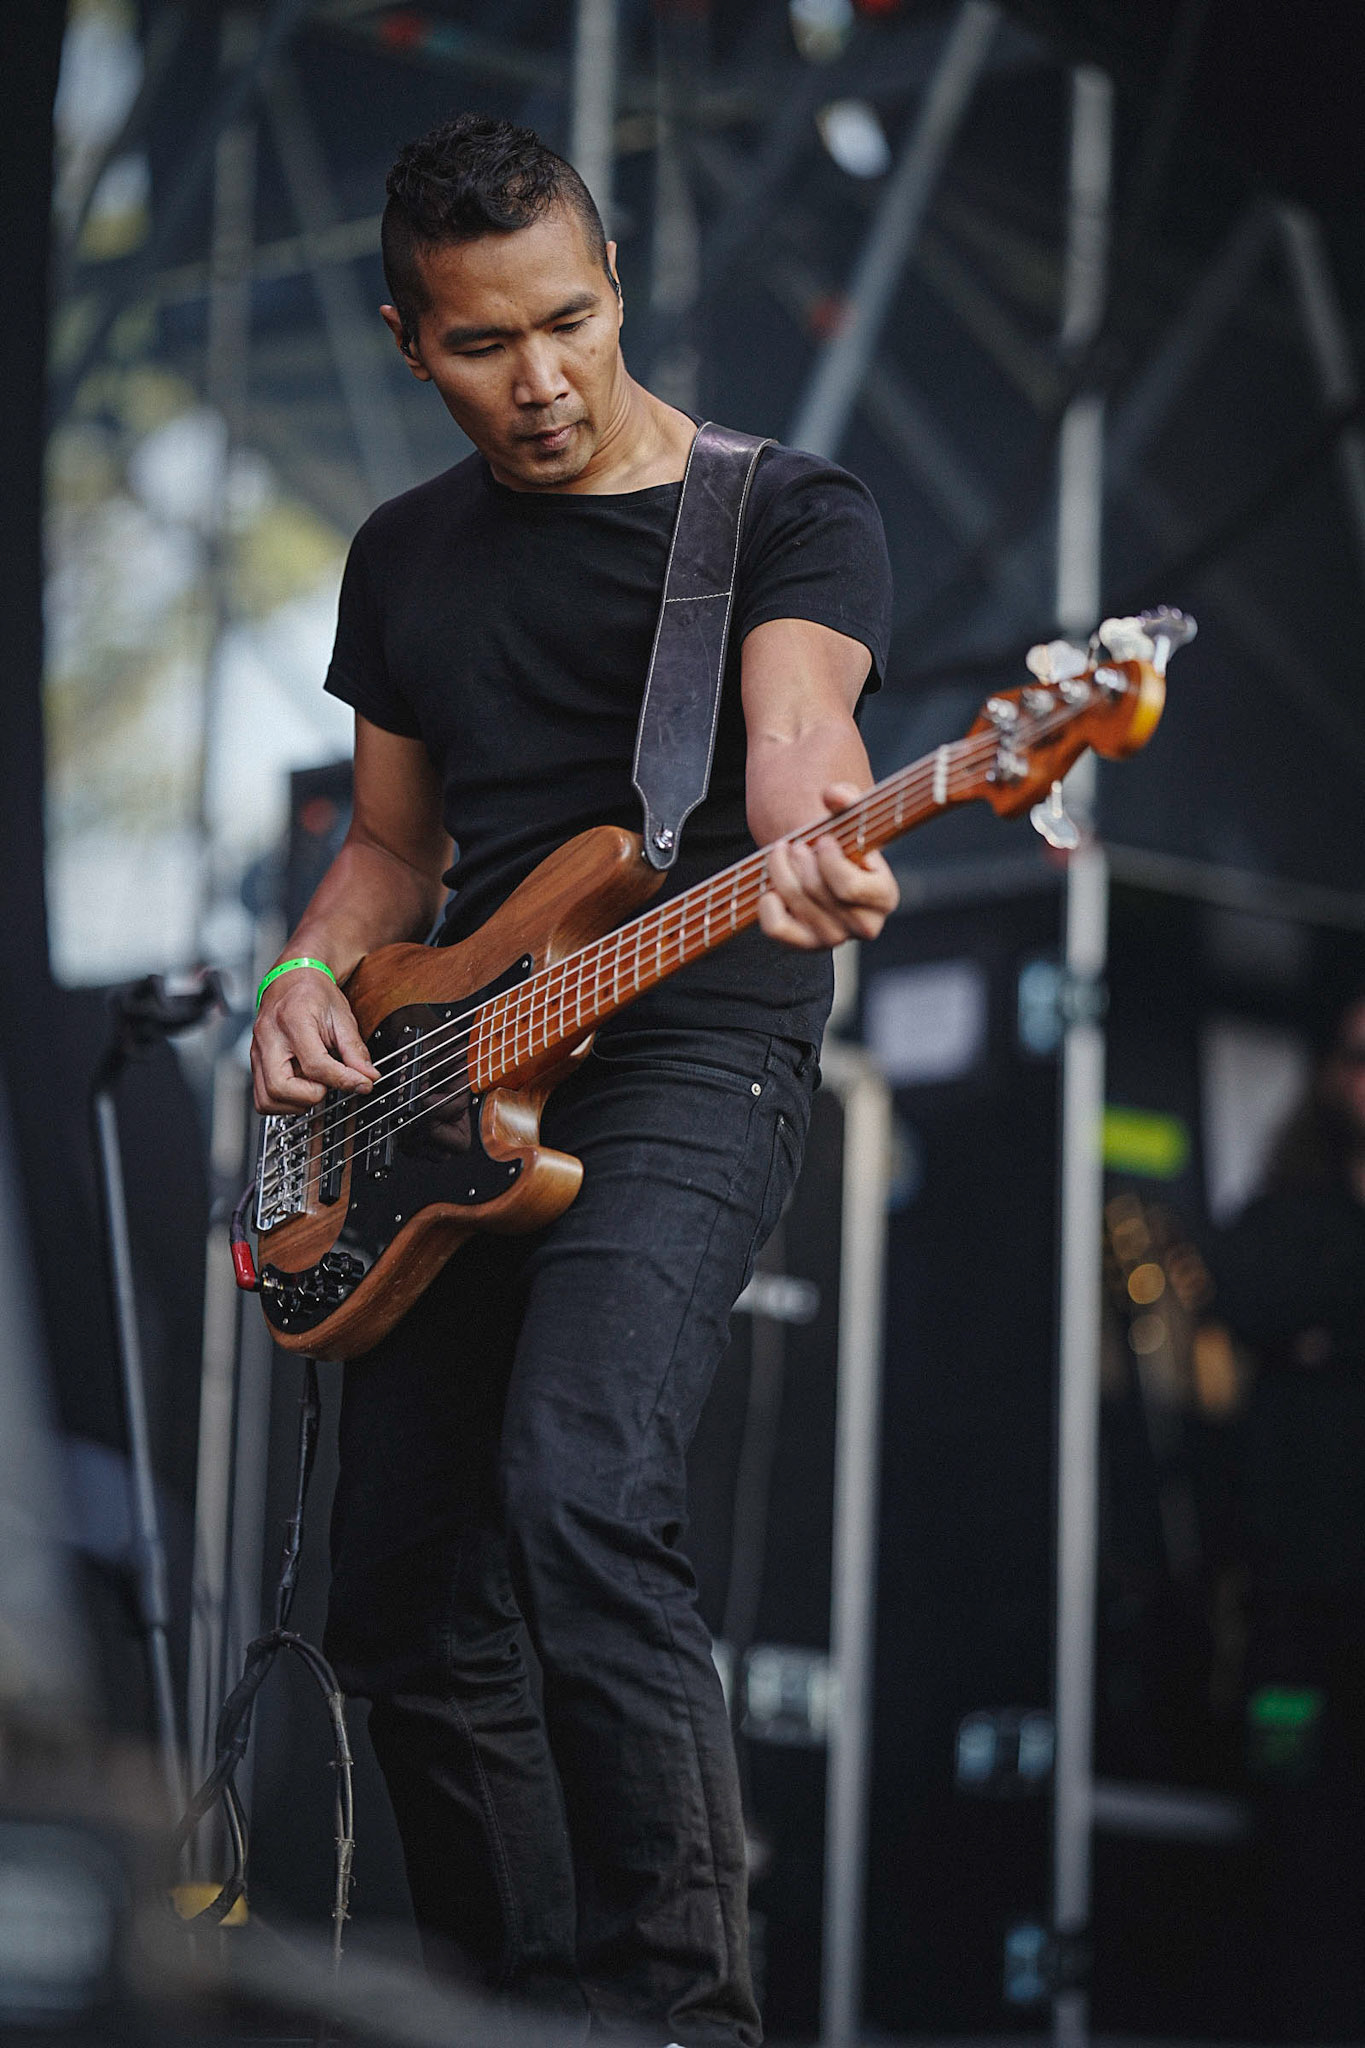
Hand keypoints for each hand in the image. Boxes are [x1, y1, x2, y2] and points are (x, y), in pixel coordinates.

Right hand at [251, 967, 379, 1113]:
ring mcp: (257, 1052)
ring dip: (296, 1103)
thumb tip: (368, 1076)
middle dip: (311, 1096)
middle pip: (280, 1087)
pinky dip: (284, 1102)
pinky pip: (263, 1098)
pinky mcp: (255, 1063)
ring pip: (266, 1099)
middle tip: (328, 1085)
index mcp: (292, 1019)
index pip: (315, 1064)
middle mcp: (268, 1038)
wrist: (292, 980)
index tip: (361, 1083)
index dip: (343, 1079)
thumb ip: (355, 1050)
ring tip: (315, 1086)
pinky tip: (301, 1087)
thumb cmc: (314, 994)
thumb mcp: (341, 1017)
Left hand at [758, 782, 899, 950]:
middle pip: (819, 893)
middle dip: (801, 861)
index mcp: (884, 896)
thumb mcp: (850, 815)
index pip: (849, 888)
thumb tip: (833, 795)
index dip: (829, 862)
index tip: (822, 840)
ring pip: (798, 908)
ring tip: (781, 853)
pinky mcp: (805, 945)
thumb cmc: (843, 839)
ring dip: (782, 873)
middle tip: (796, 844)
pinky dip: (768, 905)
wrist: (823, 864)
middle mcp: (864, 925)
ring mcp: (833, 939)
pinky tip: (771, 888)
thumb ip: (847, 798)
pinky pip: (778, 930)